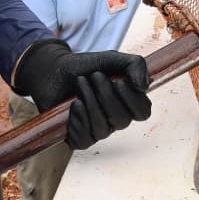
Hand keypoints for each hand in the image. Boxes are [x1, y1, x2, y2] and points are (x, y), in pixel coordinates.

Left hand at [14, 40, 152, 149]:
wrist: (54, 69)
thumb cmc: (84, 66)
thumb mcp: (112, 58)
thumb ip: (134, 65)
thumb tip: (144, 86)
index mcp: (126, 102)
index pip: (142, 112)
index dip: (133, 100)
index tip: (119, 82)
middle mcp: (114, 119)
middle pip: (122, 121)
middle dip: (106, 96)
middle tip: (94, 77)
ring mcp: (96, 130)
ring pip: (103, 130)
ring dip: (90, 103)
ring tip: (80, 84)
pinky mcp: (78, 137)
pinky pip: (85, 140)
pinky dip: (79, 119)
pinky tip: (73, 105)